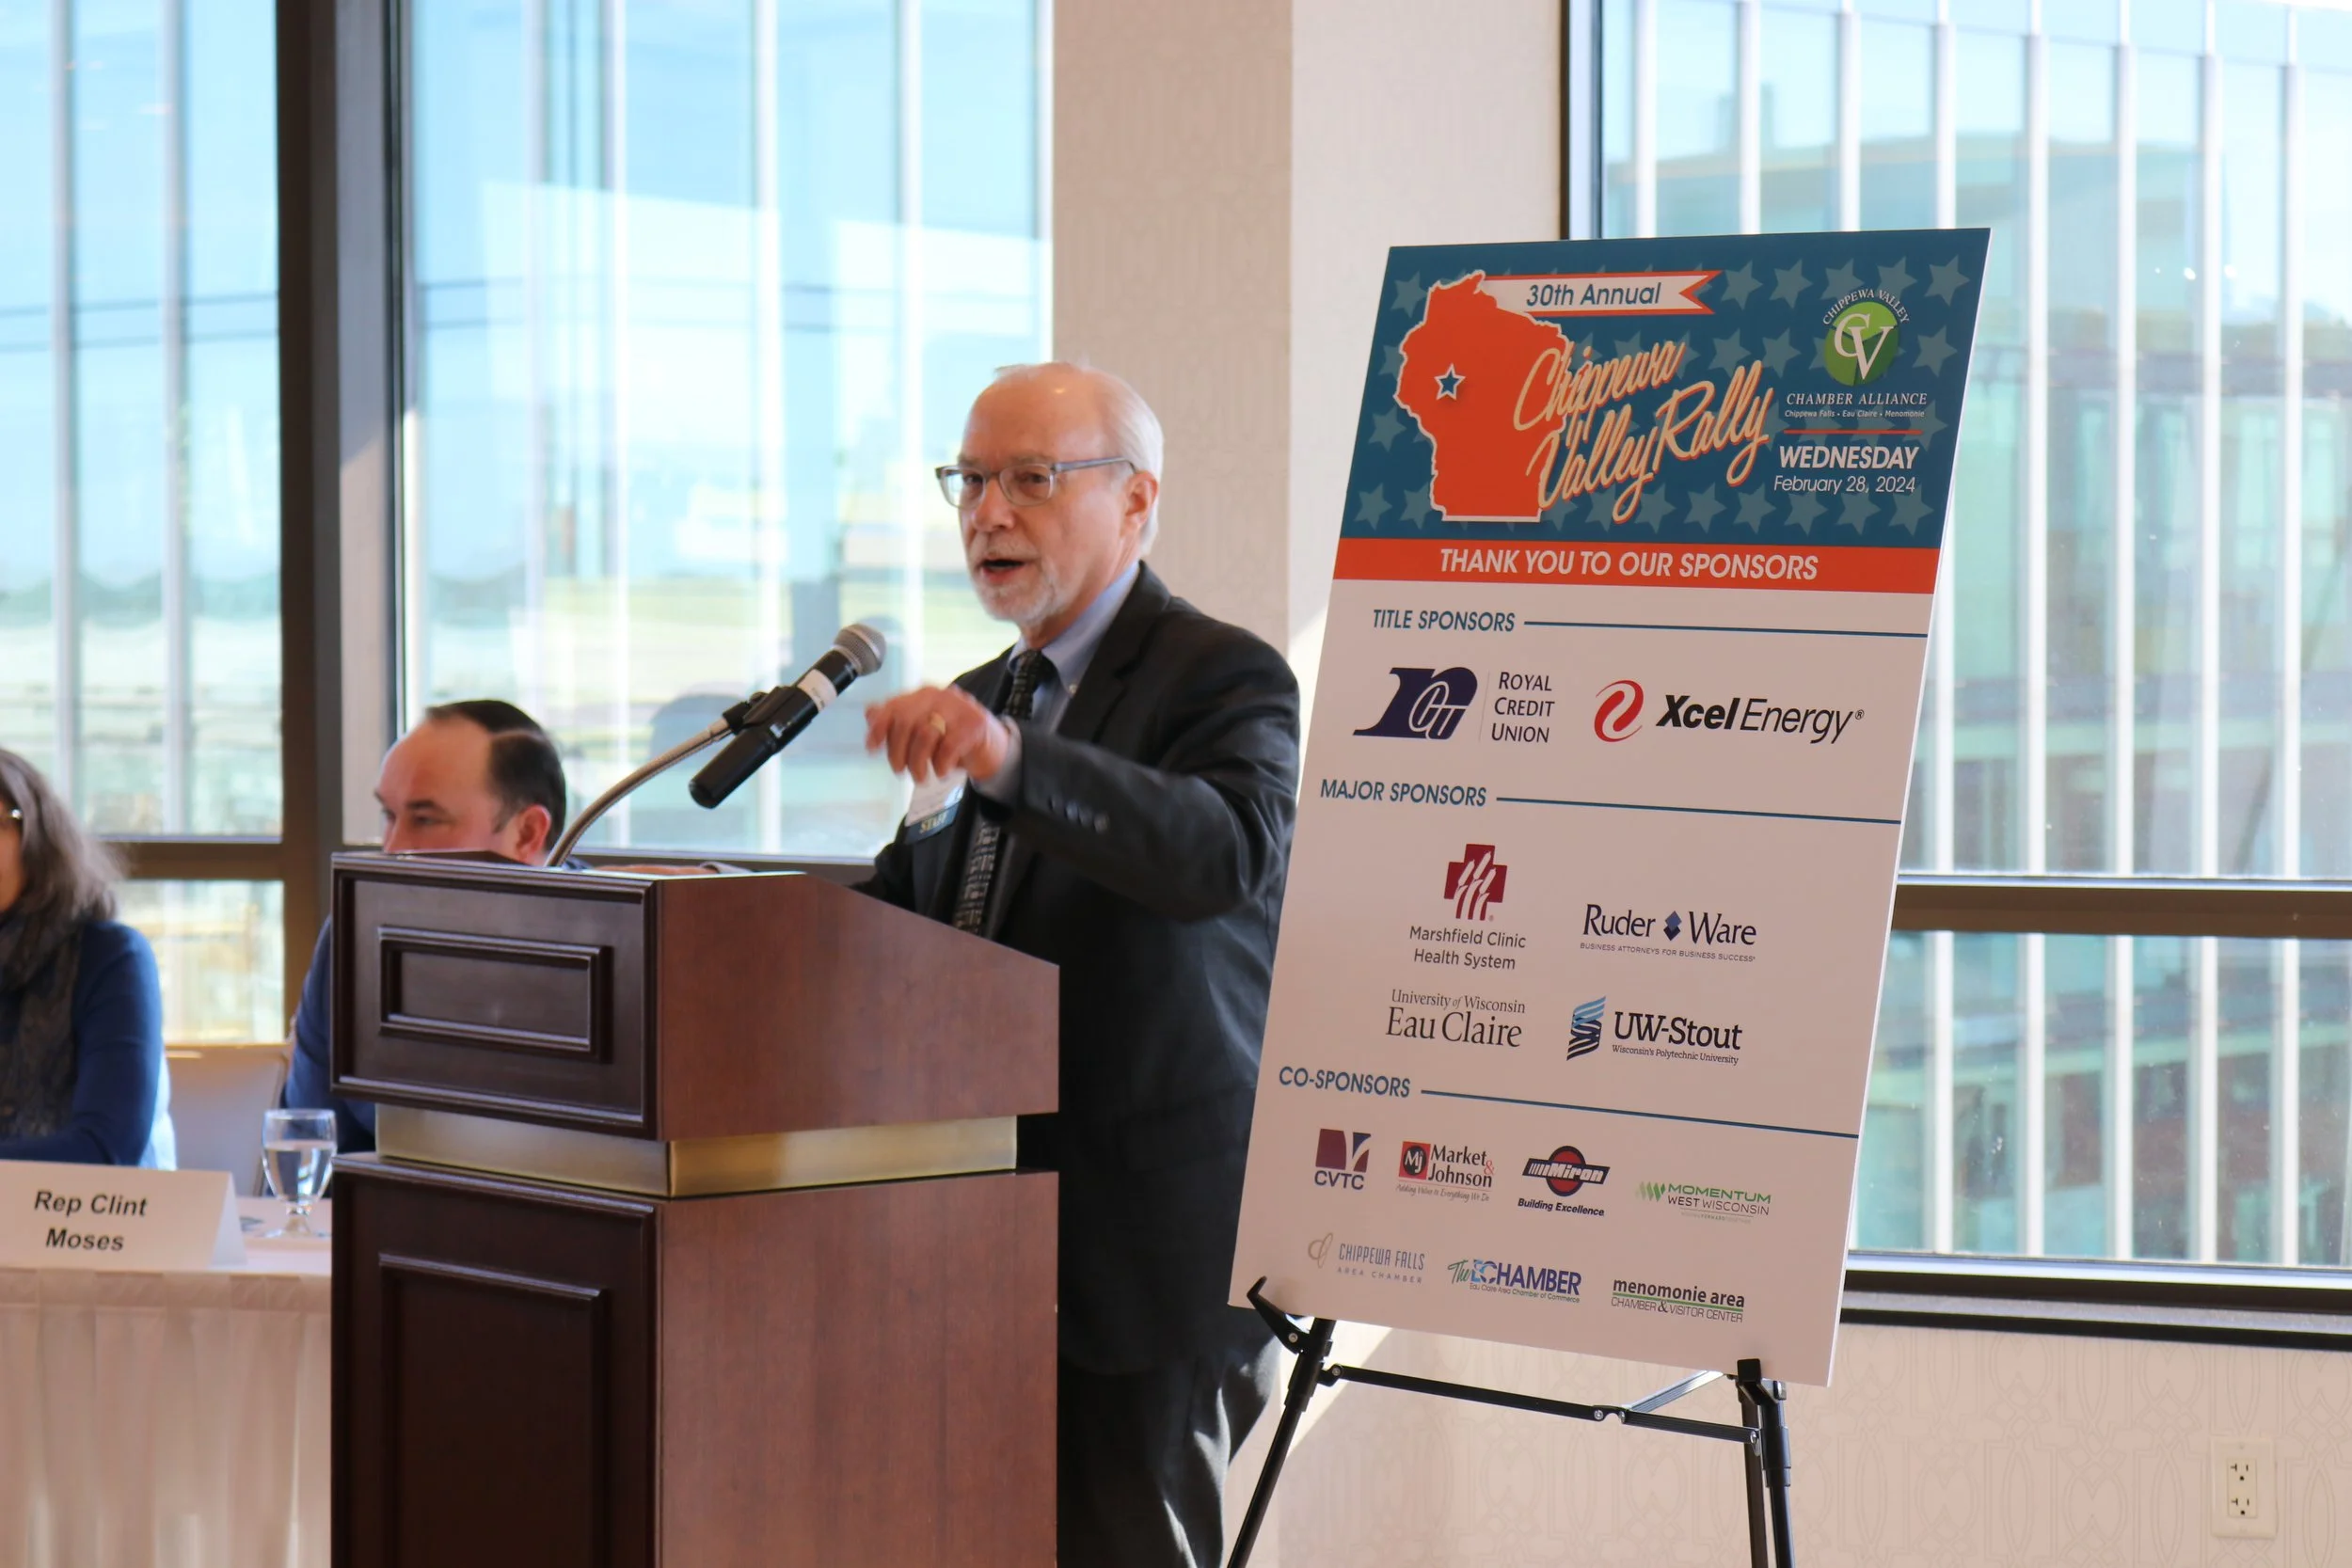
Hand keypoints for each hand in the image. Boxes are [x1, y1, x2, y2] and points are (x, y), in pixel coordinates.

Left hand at [864, 685, 1012, 783]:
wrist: (992, 746)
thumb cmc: (952, 737)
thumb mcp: (923, 728)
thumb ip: (897, 720)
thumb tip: (870, 714)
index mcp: (923, 695)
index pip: (893, 706)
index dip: (879, 728)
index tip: (872, 748)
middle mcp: (940, 696)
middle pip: (906, 721)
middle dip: (898, 752)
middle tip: (900, 771)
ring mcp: (959, 709)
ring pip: (924, 735)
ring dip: (917, 763)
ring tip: (921, 777)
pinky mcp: (974, 726)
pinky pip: (947, 748)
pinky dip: (940, 765)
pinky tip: (942, 772)